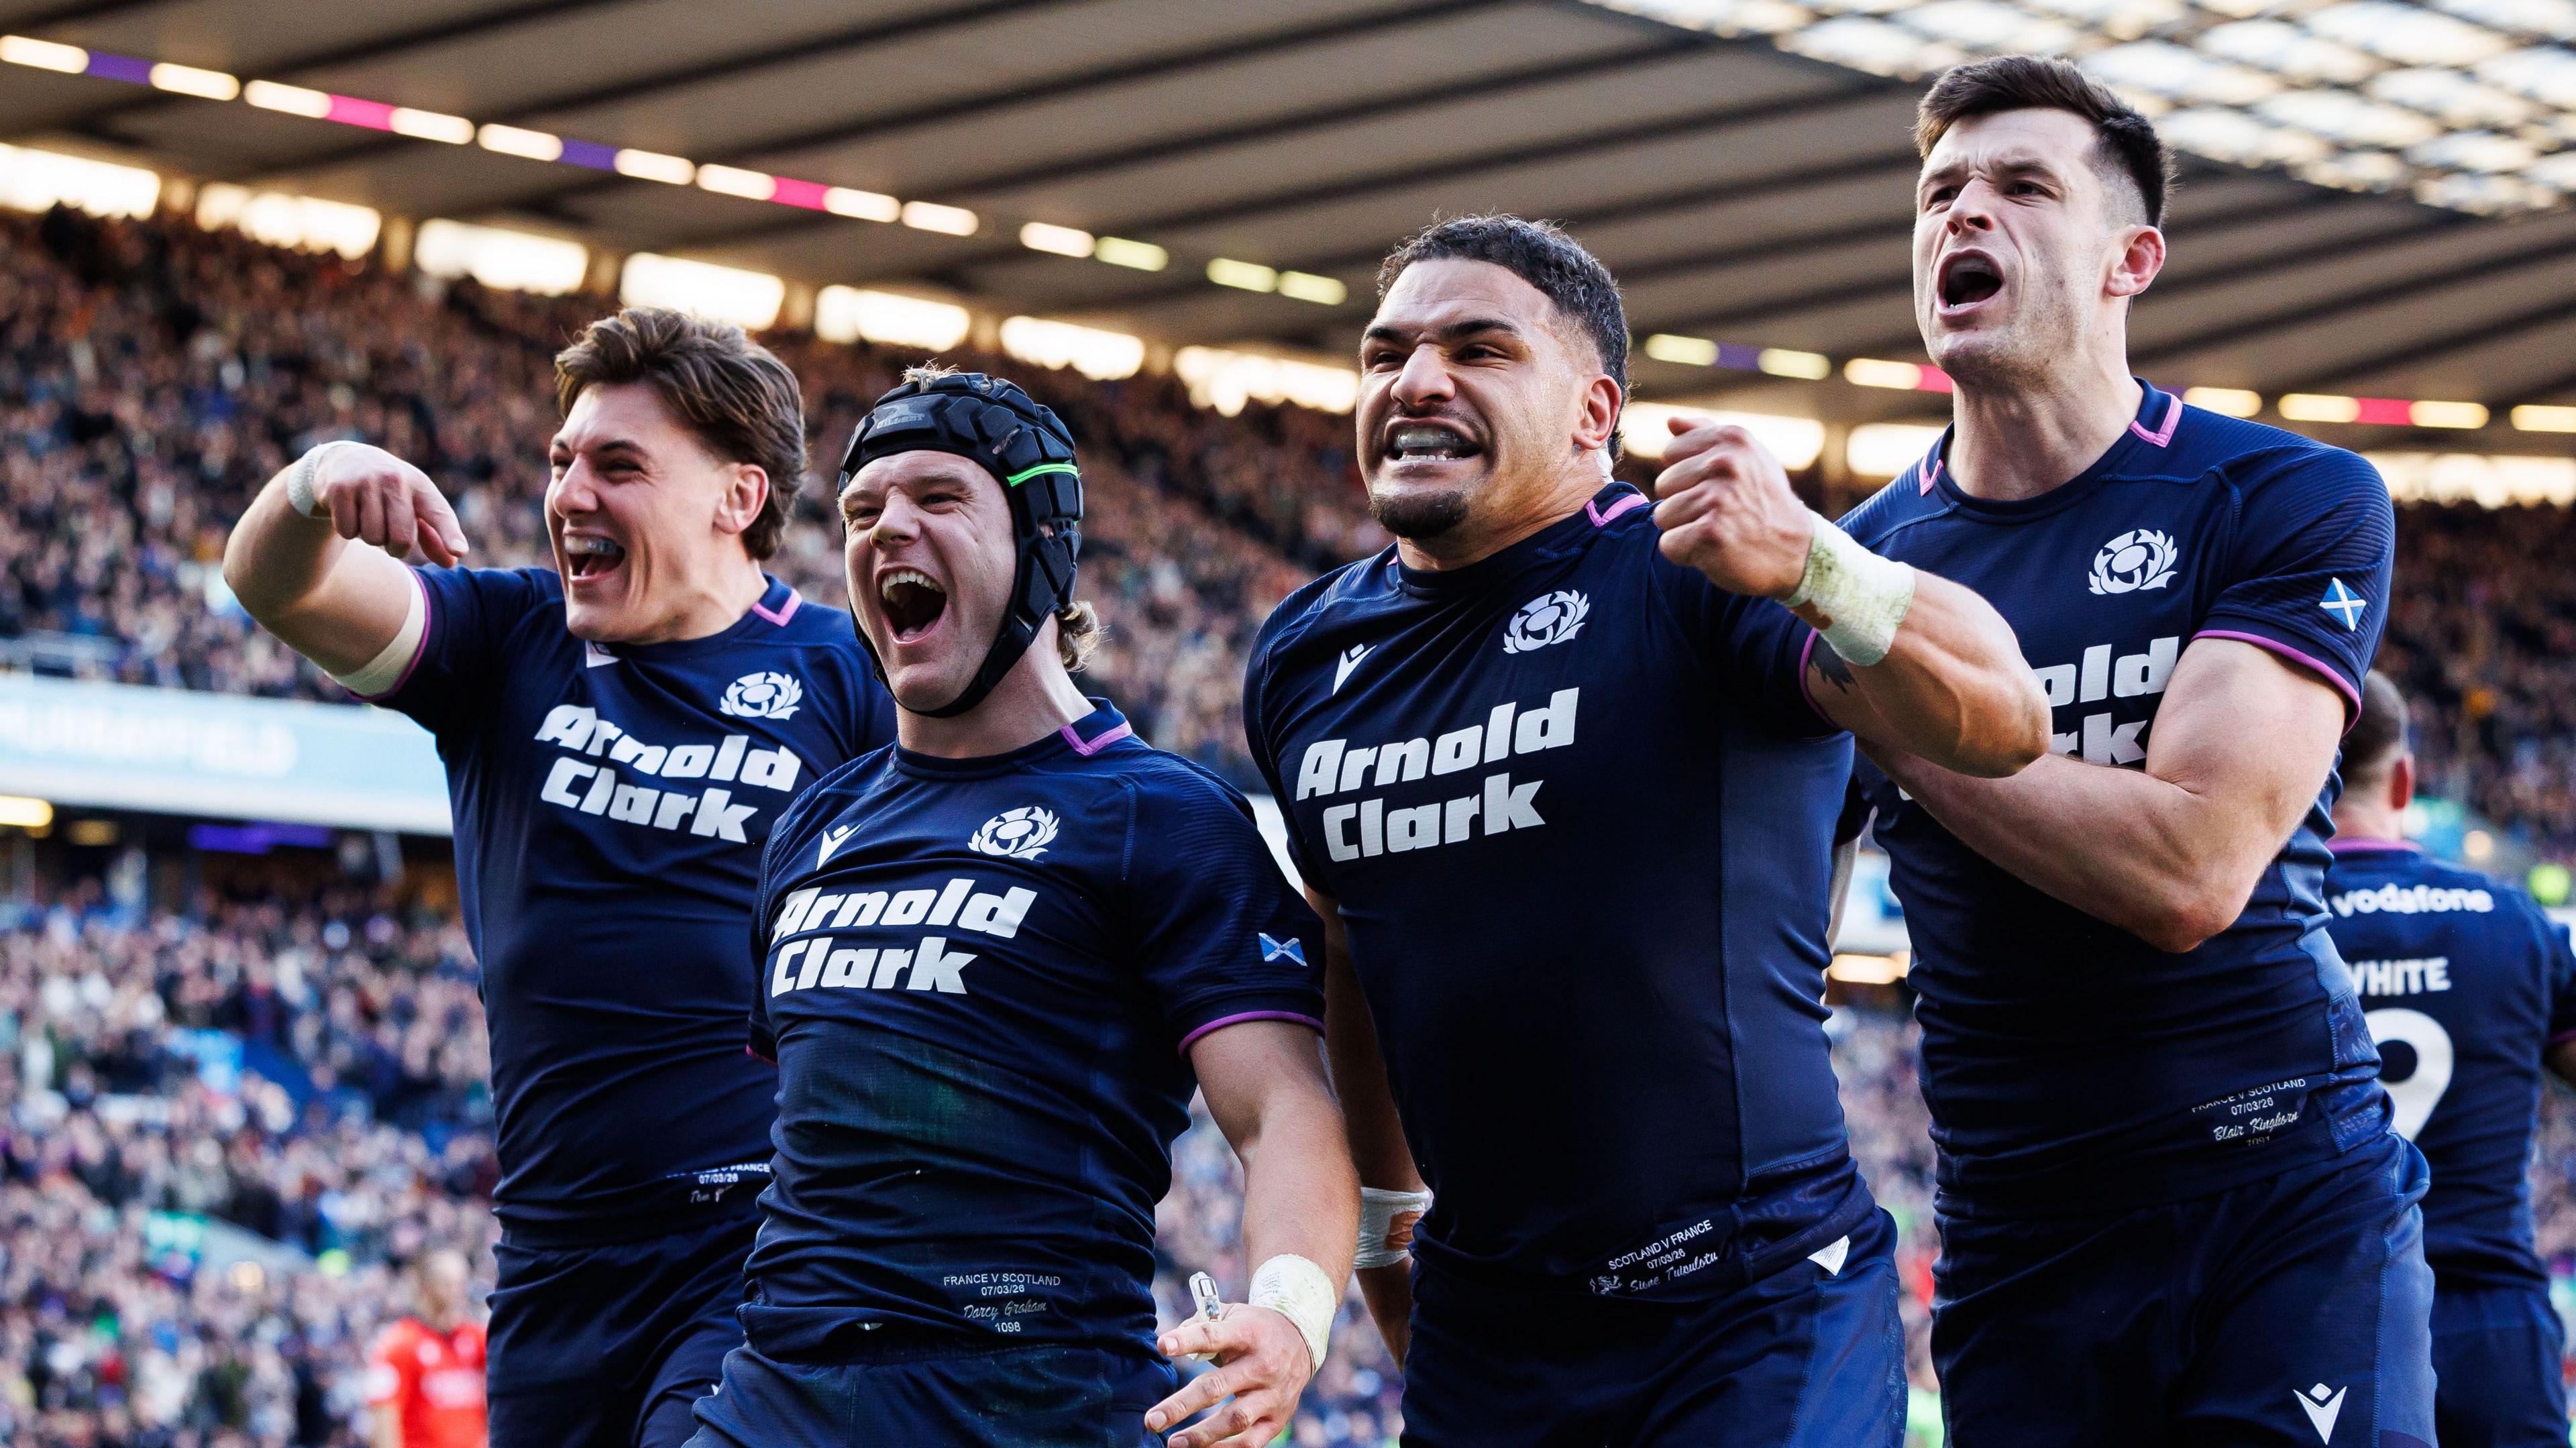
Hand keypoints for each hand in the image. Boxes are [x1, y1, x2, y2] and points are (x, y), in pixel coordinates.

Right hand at [312, 444, 469, 565]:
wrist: (346, 460)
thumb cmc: (391, 492)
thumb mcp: (416, 506)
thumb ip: (434, 535)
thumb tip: (452, 562)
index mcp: (420, 485)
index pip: (439, 513)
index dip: (449, 534)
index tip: (458, 550)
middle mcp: (395, 480)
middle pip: (402, 539)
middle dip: (396, 549)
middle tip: (390, 537)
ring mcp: (366, 482)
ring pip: (372, 538)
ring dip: (370, 538)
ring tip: (368, 518)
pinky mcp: (339, 489)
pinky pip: (347, 532)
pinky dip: (348, 531)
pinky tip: (350, 512)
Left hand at [1147, 1304, 1315, 1447]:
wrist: (1302, 1340)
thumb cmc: (1254, 1328)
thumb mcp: (1233, 1314)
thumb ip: (1200, 1324)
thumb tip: (1168, 1344)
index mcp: (1248, 1334)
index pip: (1213, 1335)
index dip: (1187, 1340)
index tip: (1162, 1345)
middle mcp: (1262, 1365)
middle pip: (1216, 1387)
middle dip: (1181, 1405)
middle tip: (1151, 1420)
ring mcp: (1272, 1395)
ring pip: (1234, 1420)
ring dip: (1201, 1435)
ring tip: (1173, 1444)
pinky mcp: (1278, 1418)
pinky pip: (1250, 1442)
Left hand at [1650, 413, 1811, 599]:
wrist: (1798, 551)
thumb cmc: (1765, 502)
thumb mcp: (1747, 458)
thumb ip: (1706, 435)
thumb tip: (1670, 421)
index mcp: (1732, 439)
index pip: (1671, 452)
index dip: (1689, 476)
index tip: (1718, 488)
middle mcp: (1726, 464)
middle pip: (1663, 485)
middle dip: (1685, 504)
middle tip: (1722, 514)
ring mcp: (1718, 498)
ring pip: (1663, 515)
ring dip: (1685, 530)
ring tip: (1720, 531)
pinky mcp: (1710, 533)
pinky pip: (1669, 544)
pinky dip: (1686, 554)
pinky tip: (1716, 550)